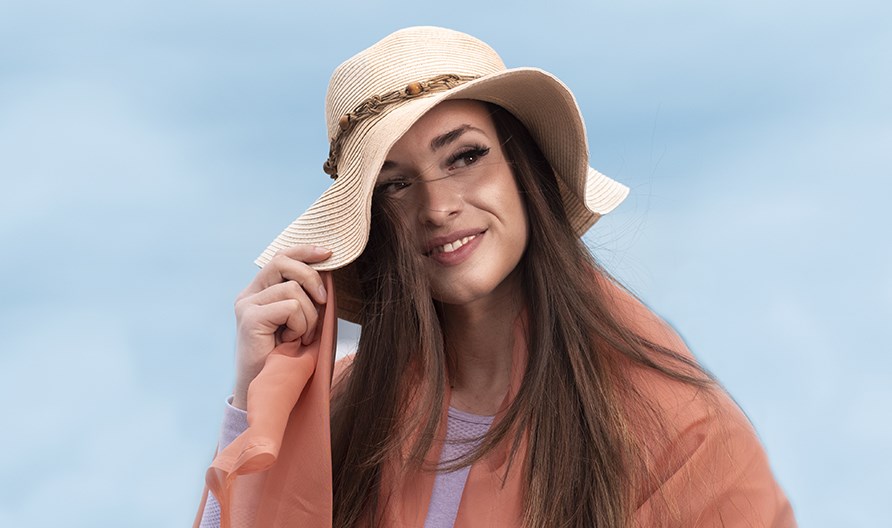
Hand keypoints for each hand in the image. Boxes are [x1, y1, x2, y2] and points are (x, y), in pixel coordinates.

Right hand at [231, 245, 330, 409]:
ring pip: (293, 289)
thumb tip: (327, 268)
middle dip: (312, 278)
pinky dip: (301, 325)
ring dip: (309, 316)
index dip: (304, 250)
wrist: (266, 389)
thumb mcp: (301, 320)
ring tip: (300, 337)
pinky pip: (291, 307)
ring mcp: (246, 305)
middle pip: (283, 262)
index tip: (328, 253)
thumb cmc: (288, 357)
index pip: (280, 257)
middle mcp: (249, 294)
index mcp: (259, 291)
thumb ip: (307, 296)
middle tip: (323, 302)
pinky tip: (291, 341)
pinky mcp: (250, 317)